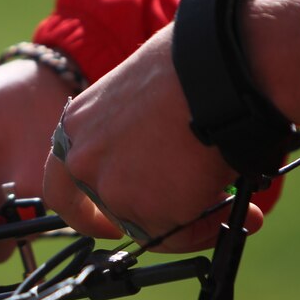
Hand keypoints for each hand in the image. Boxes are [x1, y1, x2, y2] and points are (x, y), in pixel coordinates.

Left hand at [42, 24, 257, 251]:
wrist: (217, 73)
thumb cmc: (190, 66)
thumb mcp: (138, 91)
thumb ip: (130, 130)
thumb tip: (160, 154)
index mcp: (76, 126)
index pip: (59, 186)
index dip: (82, 211)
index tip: (104, 224)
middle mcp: (85, 161)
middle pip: (110, 211)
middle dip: (149, 218)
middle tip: (184, 219)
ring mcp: (113, 189)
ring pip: (150, 226)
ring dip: (191, 221)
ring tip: (233, 202)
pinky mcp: (149, 210)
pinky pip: (181, 233)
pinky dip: (210, 227)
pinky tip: (241, 209)